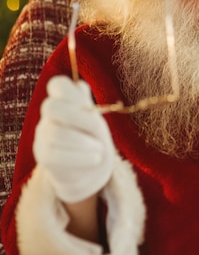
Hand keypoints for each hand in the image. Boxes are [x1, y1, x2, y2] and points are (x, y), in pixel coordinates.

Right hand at [33, 75, 115, 202]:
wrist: (90, 169)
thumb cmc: (94, 139)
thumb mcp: (96, 121)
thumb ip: (87, 105)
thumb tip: (80, 86)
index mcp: (63, 102)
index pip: (58, 85)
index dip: (72, 91)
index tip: (89, 107)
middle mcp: (49, 117)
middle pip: (51, 107)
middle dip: (78, 116)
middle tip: (98, 127)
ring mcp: (43, 136)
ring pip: (57, 133)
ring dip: (84, 142)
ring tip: (100, 149)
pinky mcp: (43, 156)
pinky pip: (57, 155)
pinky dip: (81, 157)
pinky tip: (95, 158)